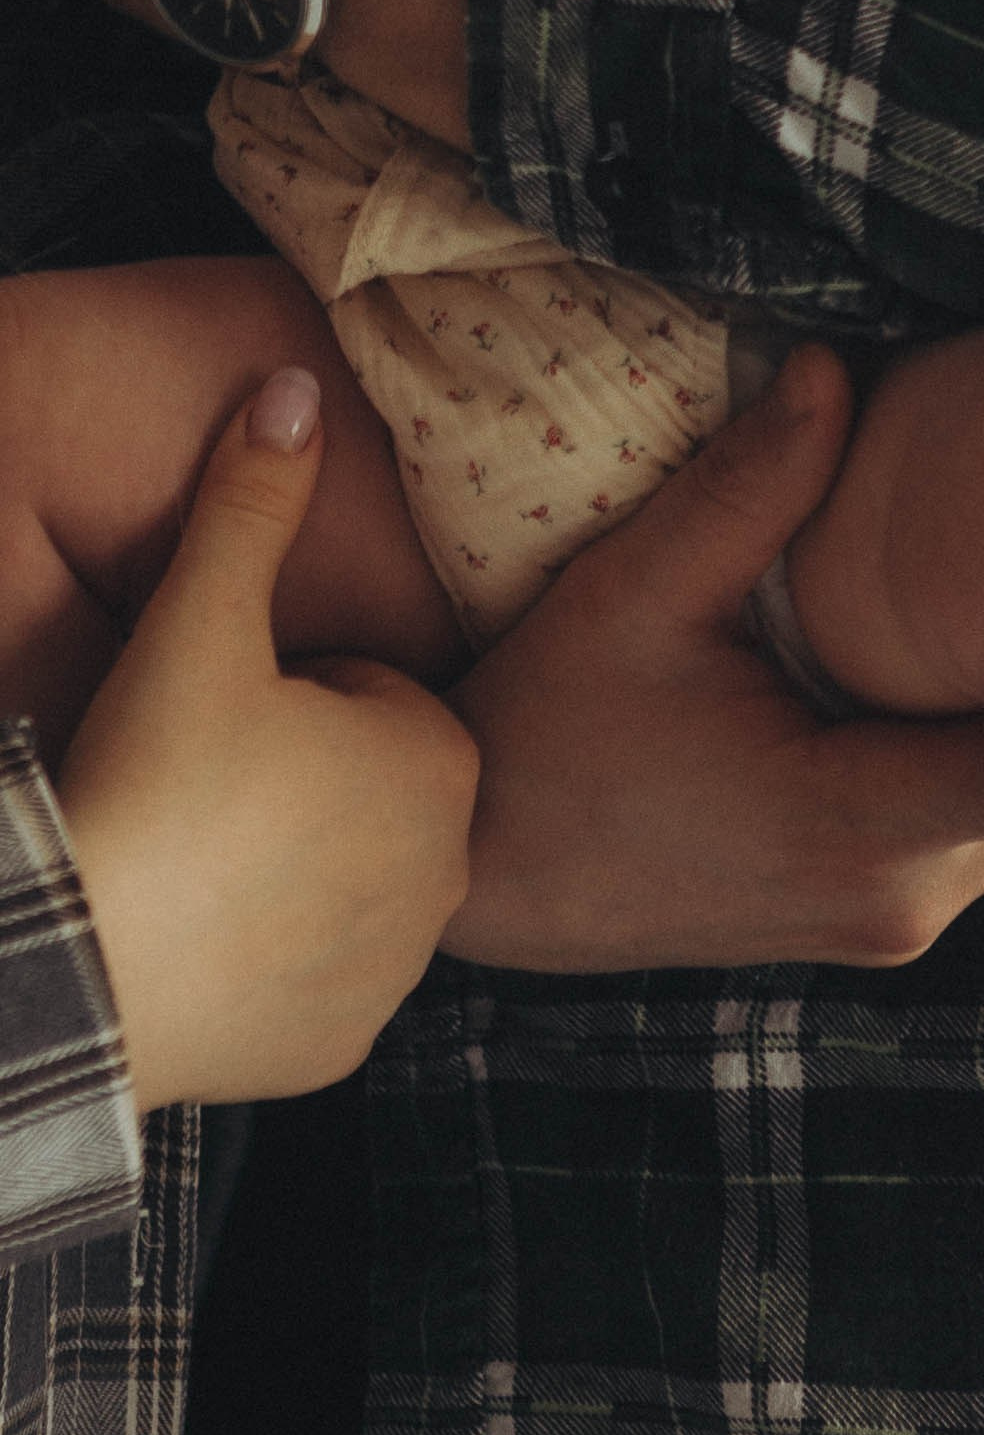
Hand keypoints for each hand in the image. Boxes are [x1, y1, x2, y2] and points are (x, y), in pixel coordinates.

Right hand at [59, 369, 478, 1115]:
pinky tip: (200, 943)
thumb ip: (253, 501)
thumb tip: (292, 387)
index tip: (225, 716)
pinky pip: (312, 983)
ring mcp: (401, 970)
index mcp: (440, 760)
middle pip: (367, 792)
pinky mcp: (341, 1047)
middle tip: (200, 784)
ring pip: (345, 886)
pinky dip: (267, 965)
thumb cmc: (149, 785)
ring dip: (288, 867)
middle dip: (300, 780)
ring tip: (194, 858)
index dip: (290, 695)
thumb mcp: (199, 623)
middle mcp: (452, 873)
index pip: (375, 697)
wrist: (80, 968)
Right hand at [443, 344, 983, 972]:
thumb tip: (833, 363)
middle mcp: (897, 897)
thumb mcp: (634, 591)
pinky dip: (981, 743)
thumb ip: (748, 485)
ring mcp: (893, 919)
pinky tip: (966, 656)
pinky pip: (975, 826)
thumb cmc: (545, 729)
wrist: (480, 874)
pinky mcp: (881, 915)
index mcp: (851, 825)